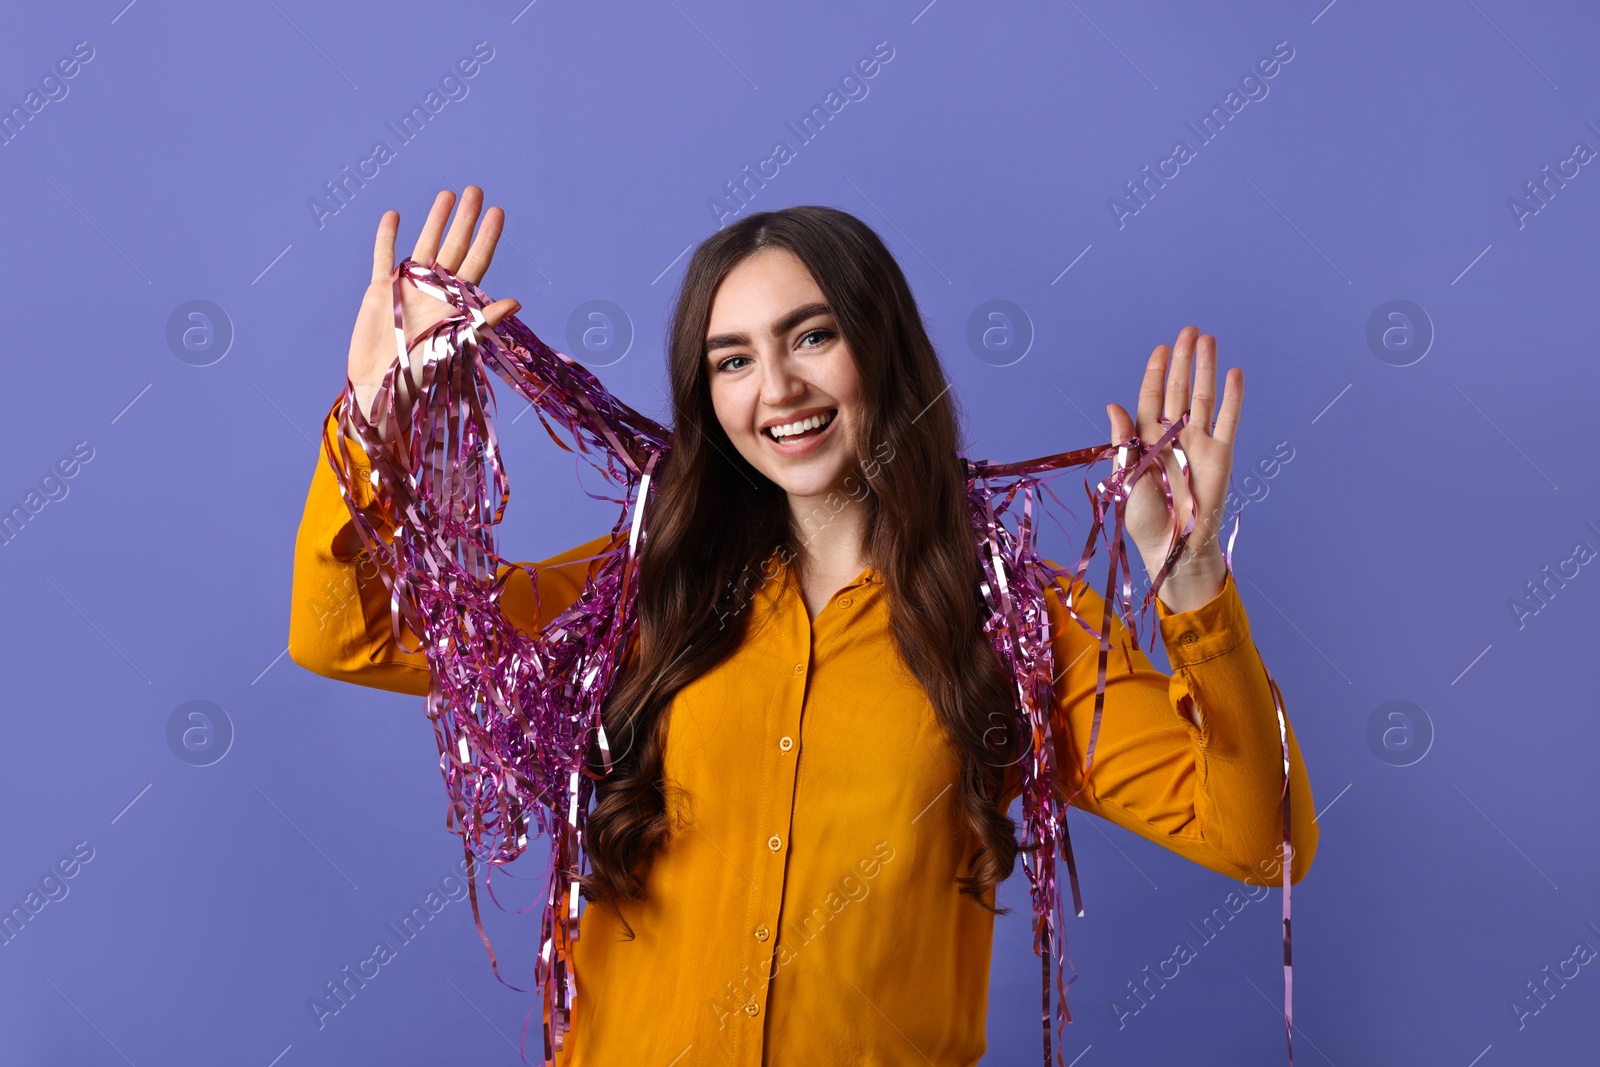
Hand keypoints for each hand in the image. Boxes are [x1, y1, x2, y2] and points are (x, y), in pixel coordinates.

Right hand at [346, 186, 522, 428]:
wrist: (384, 387)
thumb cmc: (425, 374)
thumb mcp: (457, 345)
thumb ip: (483, 321)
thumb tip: (516, 302)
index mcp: (458, 302)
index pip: (477, 261)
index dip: (487, 237)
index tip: (497, 212)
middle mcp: (436, 290)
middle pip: (454, 246)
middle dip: (465, 219)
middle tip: (476, 191)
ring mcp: (409, 287)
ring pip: (424, 245)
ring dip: (434, 221)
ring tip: (447, 195)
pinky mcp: (382, 290)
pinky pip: (384, 257)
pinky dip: (387, 237)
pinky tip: (394, 216)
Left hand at [1105, 326, 1240, 611]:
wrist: (1173, 545)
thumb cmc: (1144, 517)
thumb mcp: (1126, 476)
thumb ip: (1123, 440)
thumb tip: (1112, 404)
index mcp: (1146, 439)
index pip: (1152, 397)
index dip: (1156, 373)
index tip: (1161, 348)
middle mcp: (1173, 436)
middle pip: (1179, 390)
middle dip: (1183, 360)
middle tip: (1189, 331)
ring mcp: (1198, 443)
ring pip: (1204, 397)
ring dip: (1206, 369)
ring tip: (1209, 340)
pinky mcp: (1221, 454)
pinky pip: (1228, 420)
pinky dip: (1233, 397)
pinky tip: (1235, 373)